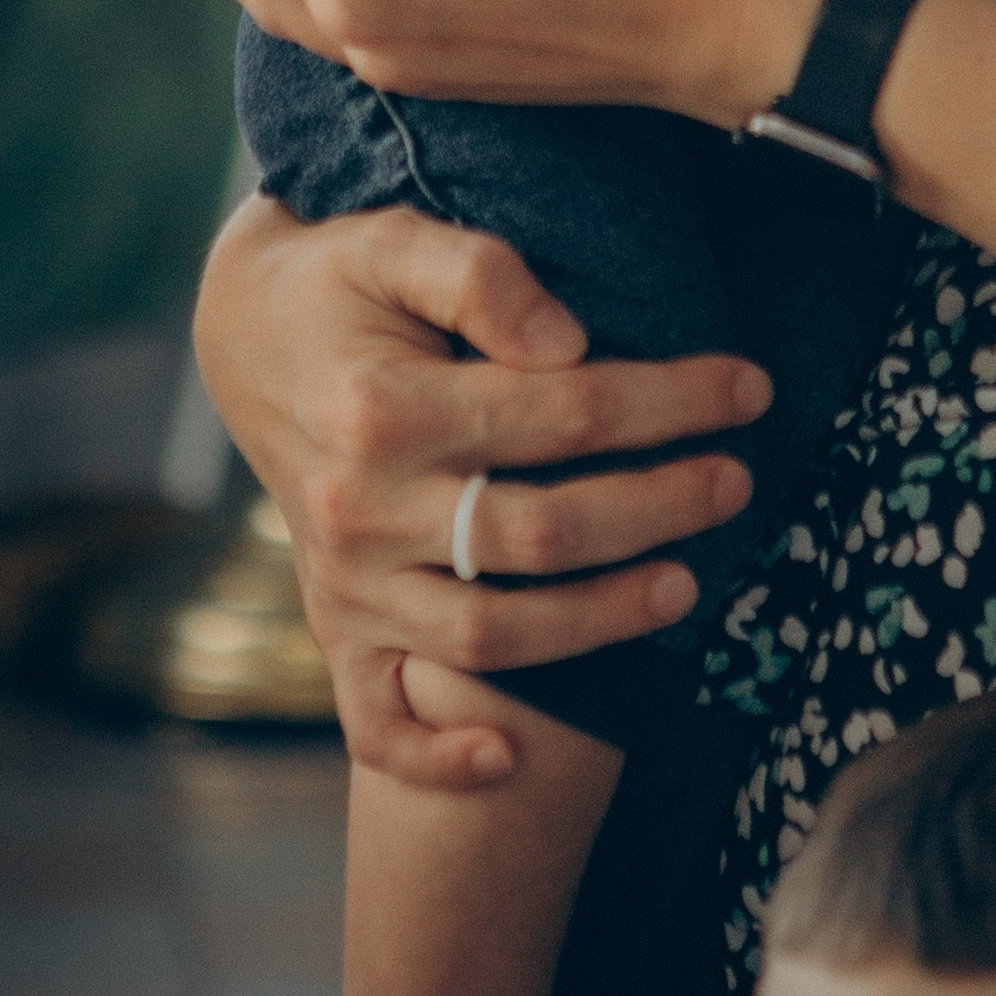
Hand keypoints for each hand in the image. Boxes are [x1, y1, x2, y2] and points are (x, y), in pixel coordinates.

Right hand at [193, 196, 771, 787]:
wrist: (248, 338)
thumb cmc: (345, 279)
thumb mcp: (400, 238)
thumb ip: (482, 275)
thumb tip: (569, 343)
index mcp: (382, 407)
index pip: (560, 413)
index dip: (668, 402)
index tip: (747, 387)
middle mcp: (360, 509)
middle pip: (540, 531)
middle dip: (657, 508)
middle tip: (737, 481)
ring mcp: (345, 582)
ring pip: (487, 633)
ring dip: (598, 623)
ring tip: (687, 586)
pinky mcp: (334, 627)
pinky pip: (377, 722)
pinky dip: (437, 754)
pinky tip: (507, 757)